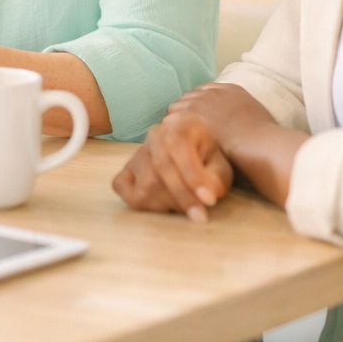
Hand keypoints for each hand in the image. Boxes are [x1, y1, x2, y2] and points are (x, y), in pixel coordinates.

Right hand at [113, 111, 232, 221]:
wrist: (193, 146)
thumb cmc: (208, 157)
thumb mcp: (220, 164)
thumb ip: (216, 179)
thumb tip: (206, 197)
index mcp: (179, 125)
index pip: (178, 147)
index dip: (192, 175)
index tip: (209, 200)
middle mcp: (154, 135)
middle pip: (160, 168)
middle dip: (183, 197)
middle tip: (201, 216)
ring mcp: (137, 154)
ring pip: (144, 184)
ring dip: (168, 203)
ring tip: (186, 207)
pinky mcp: (125, 170)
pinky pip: (122, 187)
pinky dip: (139, 201)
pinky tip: (161, 204)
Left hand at [167, 82, 276, 150]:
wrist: (258, 144)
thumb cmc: (263, 141)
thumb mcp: (257, 118)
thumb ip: (242, 114)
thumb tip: (239, 126)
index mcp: (229, 89)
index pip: (204, 93)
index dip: (200, 109)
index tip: (199, 123)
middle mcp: (212, 92)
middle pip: (188, 98)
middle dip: (186, 113)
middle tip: (185, 133)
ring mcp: (199, 102)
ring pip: (176, 108)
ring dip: (176, 122)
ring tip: (178, 141)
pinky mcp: (188, 115)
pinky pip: (170, 120)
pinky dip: (170, 131)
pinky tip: (174, 145)